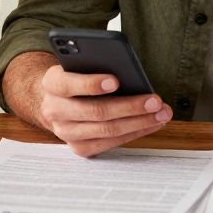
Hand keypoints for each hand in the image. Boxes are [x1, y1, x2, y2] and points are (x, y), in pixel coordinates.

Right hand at [37, 65, 172, 156]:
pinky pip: (110, 143)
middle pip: (95, 111)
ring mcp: (65, 132)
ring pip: (106, 130)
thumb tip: (127, 70)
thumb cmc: (75, 78)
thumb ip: (94, 64)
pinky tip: (151, 123)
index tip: (115, 80)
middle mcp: (54, 110)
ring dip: (139, 122)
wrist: (56, 102)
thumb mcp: (78, 65)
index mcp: (51, 84)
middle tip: (155, 100)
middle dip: (129, 106)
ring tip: (161, 113)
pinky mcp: (79, 147)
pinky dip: (134, 132)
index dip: (91, 84)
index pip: (68, 84)